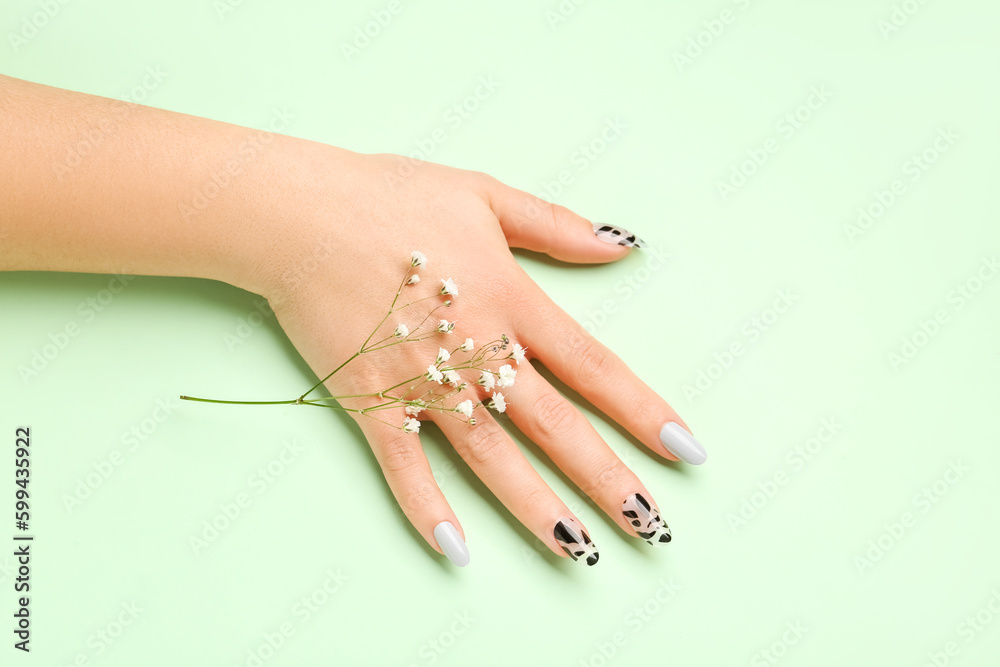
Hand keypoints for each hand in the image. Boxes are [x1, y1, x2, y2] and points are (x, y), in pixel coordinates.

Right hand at [245, 147, 707, 566]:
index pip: (593, 367)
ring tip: (579, 551)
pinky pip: (404, 466)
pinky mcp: (371, 402)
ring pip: (492, 458)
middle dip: (607, 479)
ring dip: (537, 509)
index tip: (686, 449)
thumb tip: (623, 244)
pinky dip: (427, 509)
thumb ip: (557, 226)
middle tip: (651, 526)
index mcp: (512, 301)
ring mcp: (424, 383)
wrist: (299, 215)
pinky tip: (457, 551)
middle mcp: (478, 352)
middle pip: (555, 428)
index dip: (643, 410)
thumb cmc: (391, 195)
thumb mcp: (486, 194)